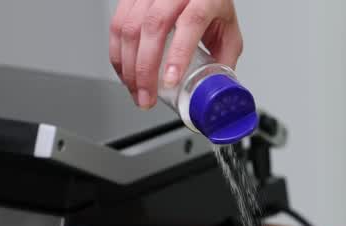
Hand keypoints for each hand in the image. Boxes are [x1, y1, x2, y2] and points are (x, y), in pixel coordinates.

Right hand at [110, 0, 242, 108]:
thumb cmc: (211, 5)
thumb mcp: (229, 31)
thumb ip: (224, 60)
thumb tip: (216, 92)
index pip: (191, 22)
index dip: (178, 54)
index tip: (170, 80)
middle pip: (153, 26)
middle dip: (145, 69)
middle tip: (147, 97)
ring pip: (129, 26)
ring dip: (128, 65)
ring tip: (136, 91)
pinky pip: (117, 24)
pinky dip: (118, 53)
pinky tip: (126, 72)